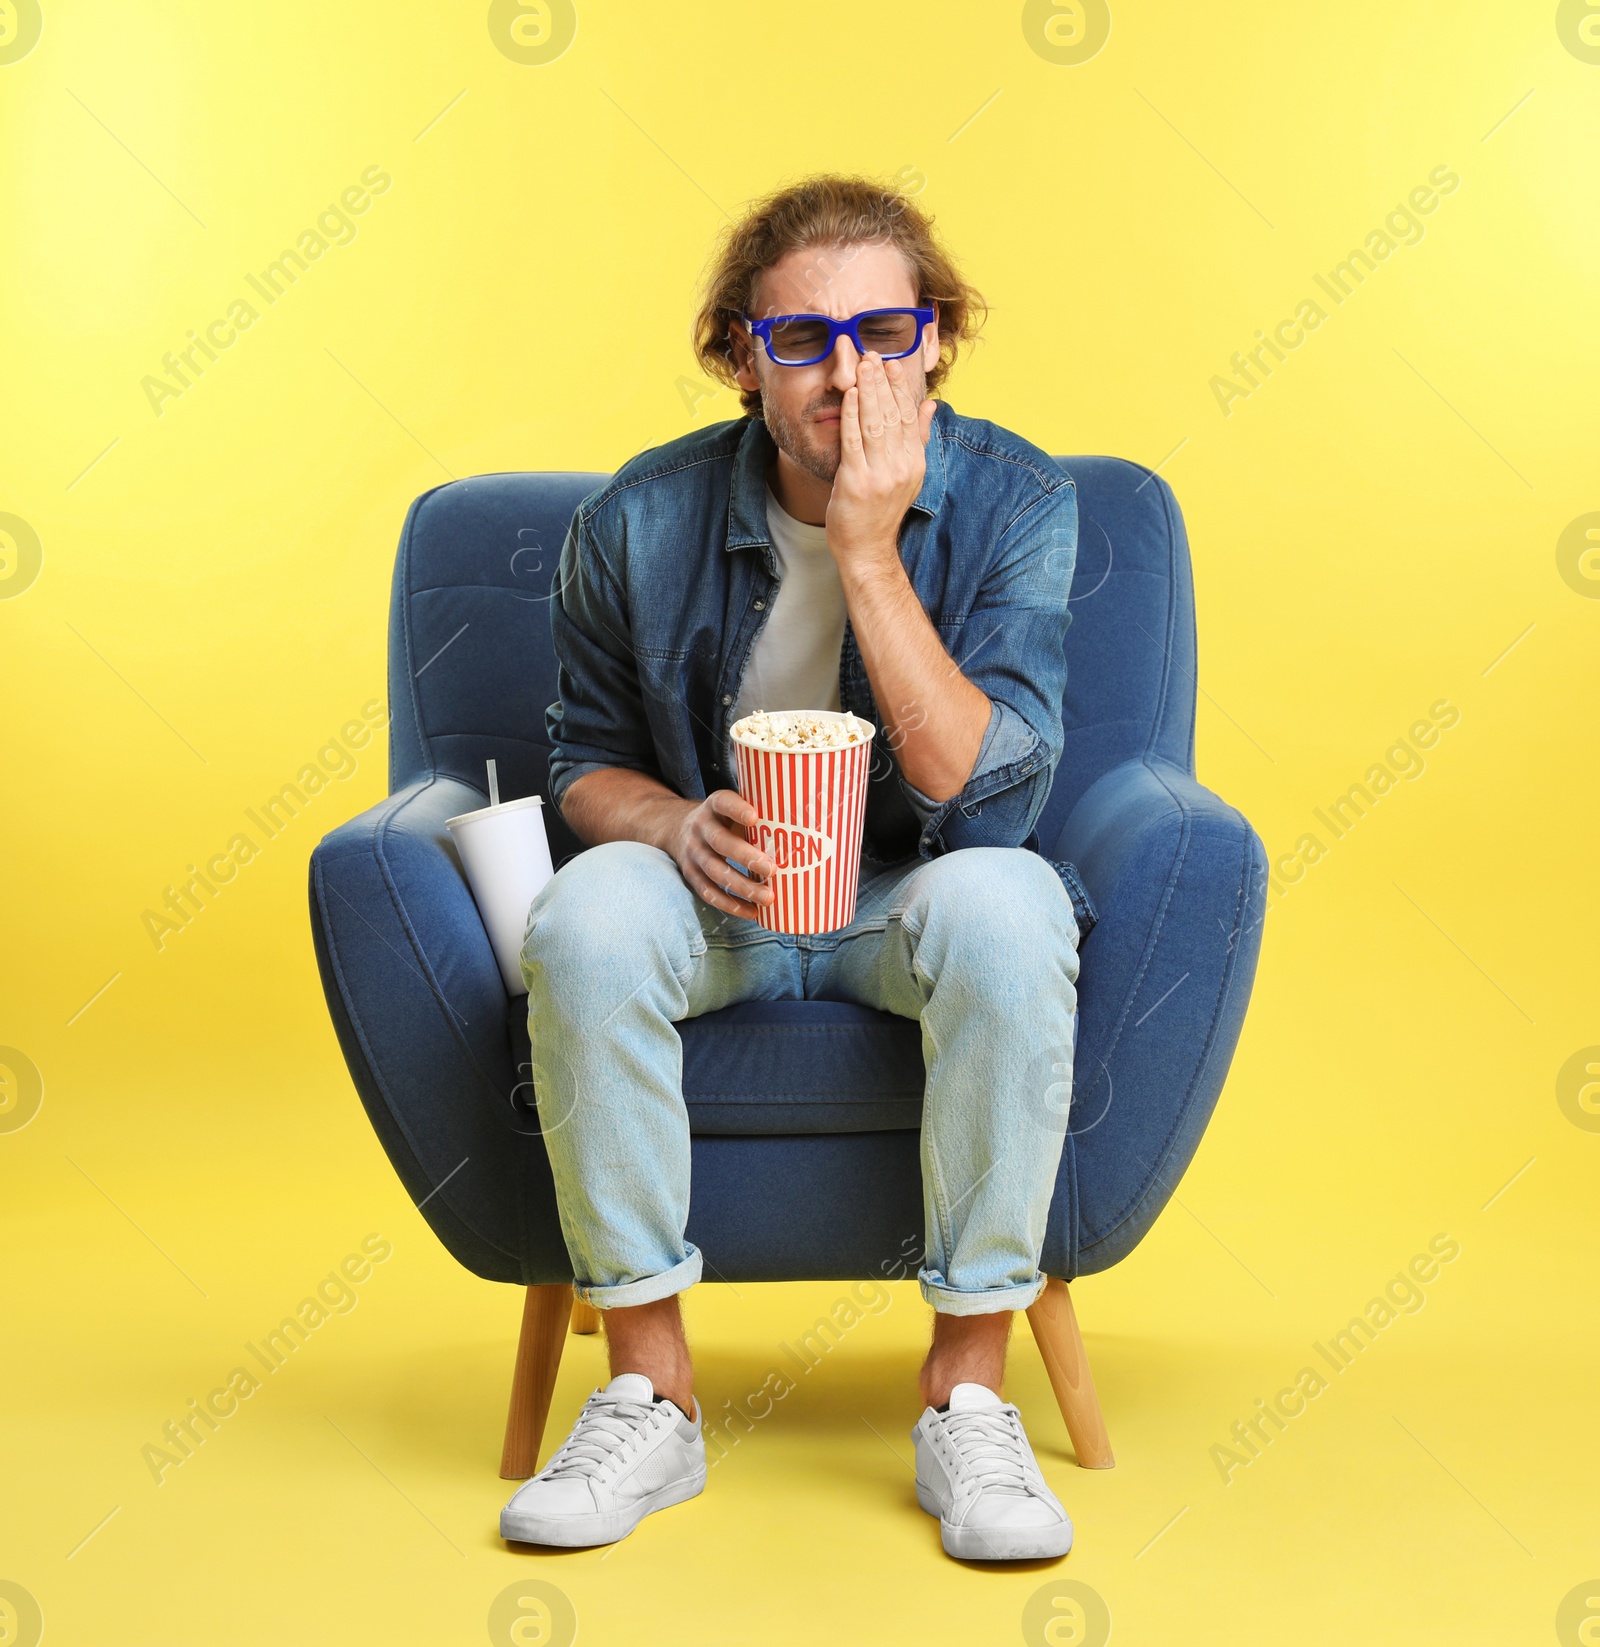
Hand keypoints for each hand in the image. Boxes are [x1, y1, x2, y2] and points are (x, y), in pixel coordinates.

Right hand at [668, 789, 775, 917]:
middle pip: (720, 842)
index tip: (755, 817)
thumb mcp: (733, 810)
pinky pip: (708, 892)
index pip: (723, 802)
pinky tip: (752, 911)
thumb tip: (808, 828)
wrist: (677, 827)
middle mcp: (700, 827)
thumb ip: (758, 816)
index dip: (737, 809)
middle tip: (772, 869)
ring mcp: (693, 852)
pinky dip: (730, 904)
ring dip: (742, 887)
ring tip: (768, 898)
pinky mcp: (690, 873)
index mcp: (714, 806)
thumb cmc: (722, 820)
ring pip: (715, 872)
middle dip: (746, 857)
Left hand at [825, 352, 937, 573]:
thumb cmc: (881, 510)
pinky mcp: (856, 482)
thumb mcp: (907, 473)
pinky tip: (849, 396)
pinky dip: (851, 416)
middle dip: (882, 382)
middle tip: (872, 355)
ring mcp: (879, 476)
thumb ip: (917, 437)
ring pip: (874, 424)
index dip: (898, 387)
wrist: (867, 548)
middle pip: (891, 415)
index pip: (907, 416)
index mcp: (913, 463)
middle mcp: (900, 468)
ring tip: (862, 366)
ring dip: (867, 392)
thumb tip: (929, 404)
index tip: (891, 362)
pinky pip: (853, 442)